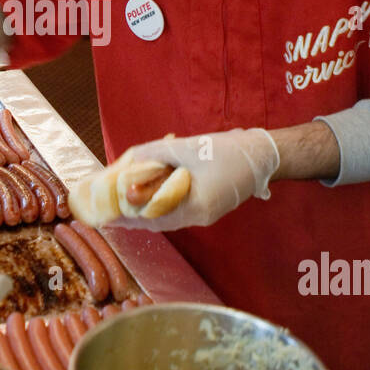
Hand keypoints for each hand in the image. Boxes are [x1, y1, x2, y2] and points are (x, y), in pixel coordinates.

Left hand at [103, 128, 279, 230]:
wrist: (263, 154)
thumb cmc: (226, 151)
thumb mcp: (186, 148)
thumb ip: (154, 154)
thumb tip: (129, 160)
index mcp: (195, 208)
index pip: (153, 219)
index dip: (128, 218)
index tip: (107, 218)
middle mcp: (200, 217)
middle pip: (159, 221)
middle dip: (134, 215)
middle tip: (110, 211)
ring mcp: (206, 214)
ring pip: (168, 216)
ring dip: (146, 209)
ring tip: (124, 202)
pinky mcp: (210, 207)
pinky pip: (179, 209)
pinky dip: (162, 202)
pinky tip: (151, 192)